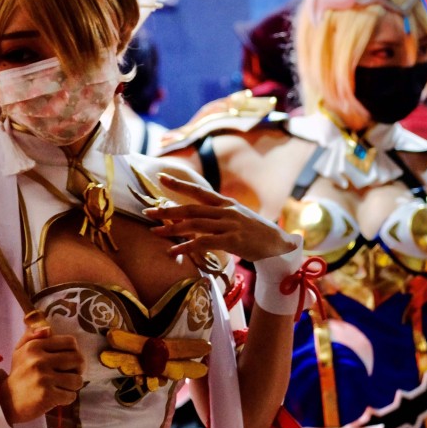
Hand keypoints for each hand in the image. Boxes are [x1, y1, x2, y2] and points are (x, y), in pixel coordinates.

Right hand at [0, 323, 84, 424]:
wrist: (7, 401)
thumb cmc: (19, 374)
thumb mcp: (20, 351)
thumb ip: (32, 335)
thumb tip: (48, 329)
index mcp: (35, 346)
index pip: (70, 342)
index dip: (75, 351)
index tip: (70, 360)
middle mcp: (39, 360)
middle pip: (78, 359)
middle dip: (78, 369)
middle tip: (72, 374)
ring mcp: (44, 378)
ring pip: (77, 380)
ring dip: (73, 385)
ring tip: (63, 386)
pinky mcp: (47, 395)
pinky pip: (71, 395)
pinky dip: (67, 398)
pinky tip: (58, 397)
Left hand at [145, 173, 296, 262]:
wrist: (278, 245)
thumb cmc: (255, 233)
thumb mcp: (237, 217)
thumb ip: (218, 215)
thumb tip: (197, 216)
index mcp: (225, 203)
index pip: (198, 190)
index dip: (179, 184)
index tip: (160, 177)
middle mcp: (225, 211)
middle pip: (190, 208)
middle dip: (167, 210)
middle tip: (147, 212)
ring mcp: (229, 224)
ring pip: (194, 224)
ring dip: (171, 228)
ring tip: (154, 231)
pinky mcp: (232, 240)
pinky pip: (204, 242)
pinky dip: (186, 246)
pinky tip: (173, 250)